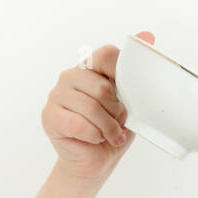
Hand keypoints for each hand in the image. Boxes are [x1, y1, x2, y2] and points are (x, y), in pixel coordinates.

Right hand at [41, 32, 154, 176]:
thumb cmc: (112, 131)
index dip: (121, 77)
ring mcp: (56, 94)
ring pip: (91, 107)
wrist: (95, 163)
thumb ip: (135, 71)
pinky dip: (93, 136)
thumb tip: (148, 34)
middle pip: (102, 87)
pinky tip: (94, 139)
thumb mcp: (130, 101)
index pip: (106, 55)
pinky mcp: (49, 115)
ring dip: (107, 128)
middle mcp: (70, 76)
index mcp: (90, 67)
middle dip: (116, 112)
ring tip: (109, 135)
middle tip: (118, 124)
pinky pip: (78, 124)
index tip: (126, 97)